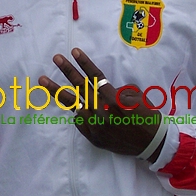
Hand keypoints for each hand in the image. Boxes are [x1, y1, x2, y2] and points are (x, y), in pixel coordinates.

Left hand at [38, 48, 163, 159]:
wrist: (152, 144)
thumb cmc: (148, 118)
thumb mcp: (138, 97)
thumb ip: (119, 91)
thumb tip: (107, 90)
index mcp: (113, 98)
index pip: (95, 76)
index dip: (84, 63)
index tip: (74, 51)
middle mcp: (101, 110)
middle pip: (80, 87)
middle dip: (67, 70)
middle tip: (56, 58)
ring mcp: (95, 124)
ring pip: (73, 104)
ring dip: (57, 91)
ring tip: (43, 80)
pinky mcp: (93, 137)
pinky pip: (81, 122)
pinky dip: (80, 115)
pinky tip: (81, 110)